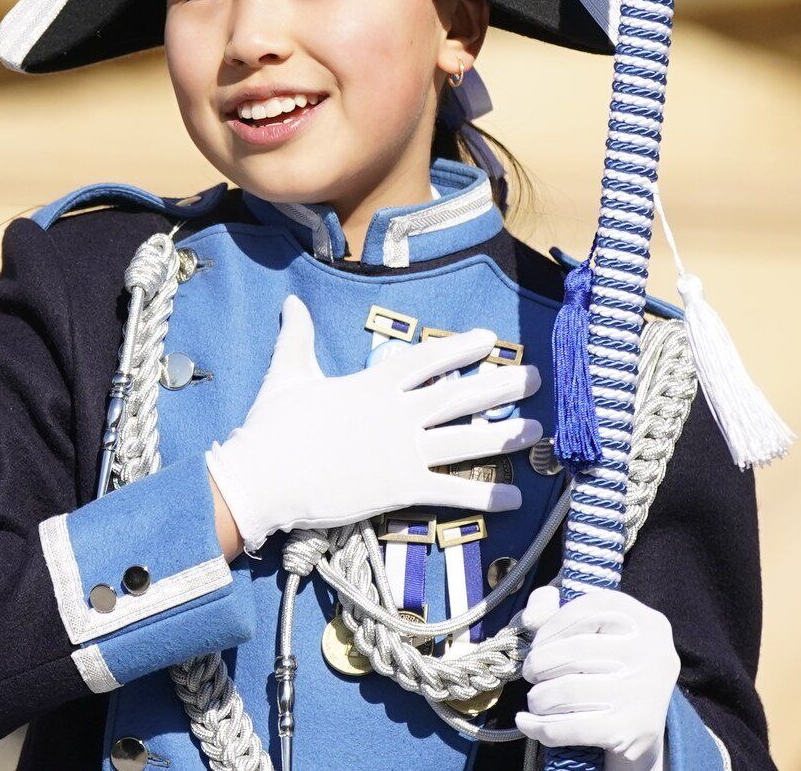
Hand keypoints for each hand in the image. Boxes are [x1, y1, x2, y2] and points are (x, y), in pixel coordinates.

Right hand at [202, 294, 539, 552]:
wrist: (264, 476)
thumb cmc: (273, 426)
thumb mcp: (286, 373)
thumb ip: (297, 336)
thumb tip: (291, 302)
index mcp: (372, 385)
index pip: (426, 360)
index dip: (460, 348)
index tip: (489, 339)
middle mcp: (396, 414)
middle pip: (459, 395)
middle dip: (500, 385)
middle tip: (536, 377)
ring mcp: (401, 451)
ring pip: (465, 440)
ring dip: (504, 434)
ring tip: (537, 429)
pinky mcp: (400, 488)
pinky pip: (451, 491)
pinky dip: (485, 495)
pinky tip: (515, 497)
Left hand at [516, 585, 679, 770]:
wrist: (641, 726)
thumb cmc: (606, 667)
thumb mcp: (589, 628)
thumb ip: (551, 607)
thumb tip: (531, 618)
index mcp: (645, 622)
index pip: (588, 610)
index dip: (551, 626)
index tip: (537, 643)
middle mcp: (652, 655)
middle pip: (573, 652)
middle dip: (538, 665)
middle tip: (531, 673)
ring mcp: (643, 695)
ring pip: (567, 692)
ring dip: (539, 698)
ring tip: (537, 699)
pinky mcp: (631, 731)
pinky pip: (570, 727)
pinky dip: (539, 727)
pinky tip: (527, 723)